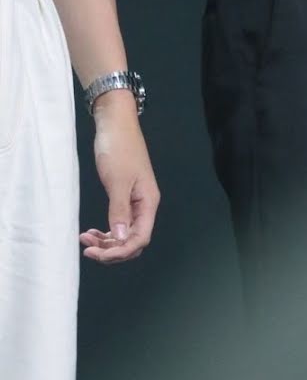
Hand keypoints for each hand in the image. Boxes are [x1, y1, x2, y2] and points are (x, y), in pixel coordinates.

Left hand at [79, 92, 159, 262]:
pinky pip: (118, 223)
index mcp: (148, 202)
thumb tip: (123, 239)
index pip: (140, 238)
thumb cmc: (119, 149)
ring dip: (106, 242)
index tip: (97, 254)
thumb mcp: (118, 181)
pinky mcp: (124, 197)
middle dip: (112, 250)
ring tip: (86, 240)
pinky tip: (92, 231)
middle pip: (133, 240)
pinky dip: (106, 231)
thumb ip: (120, 211)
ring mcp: (134, 202)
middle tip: (88, 250)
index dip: (120, 252)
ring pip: (124, 234)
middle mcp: (144, 205)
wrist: (115, 125)